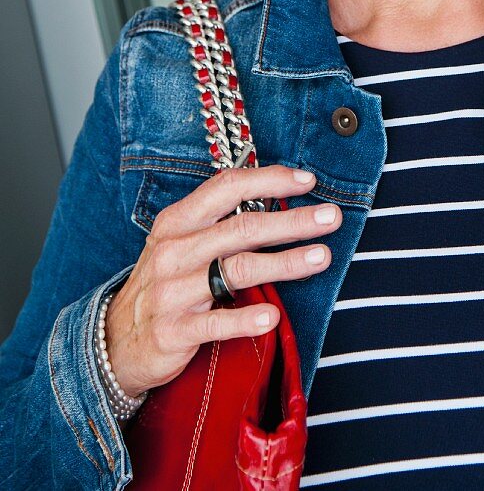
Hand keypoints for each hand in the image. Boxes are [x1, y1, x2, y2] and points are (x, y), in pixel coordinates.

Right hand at [103, 165, 339, 396]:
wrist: (116, 341)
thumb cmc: (164, 282)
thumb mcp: (181, 243)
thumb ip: (220, 223)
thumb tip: (279, 200)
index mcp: (177, 221)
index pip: (226, 187)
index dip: (269, 180)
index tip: (308, 180)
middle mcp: (174, 250)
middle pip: (242, 227)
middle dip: (292, 221)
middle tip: (331, 217)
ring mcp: (171, 290)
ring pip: (237, 269)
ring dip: (285, 262)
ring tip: (322, 257)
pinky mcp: (173, 331)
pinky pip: (215, 322)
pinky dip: (245, 319)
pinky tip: (273, 316)